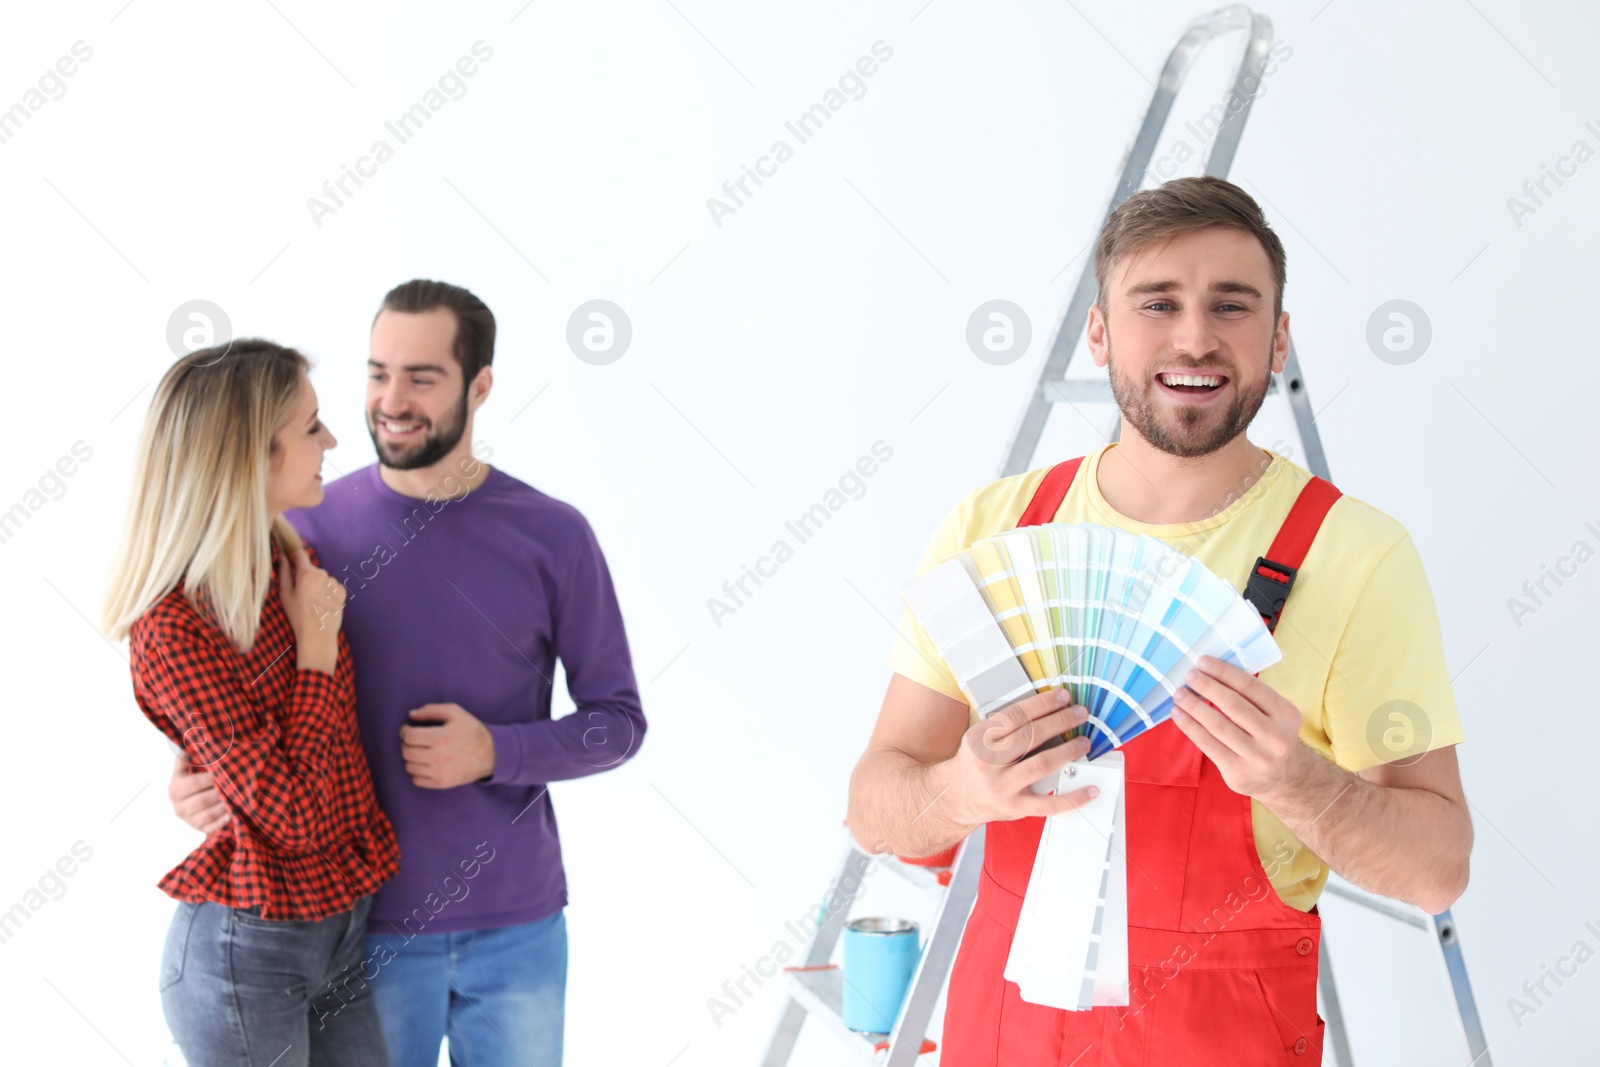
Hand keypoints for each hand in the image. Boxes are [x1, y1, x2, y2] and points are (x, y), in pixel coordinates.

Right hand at [168, 751, 229, 834]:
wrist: (189, 803)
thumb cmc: (191, 781)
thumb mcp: (184, 770)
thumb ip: (184, 760)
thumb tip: (185, 748)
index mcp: (175, 791)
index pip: (193, 784)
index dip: (209, 778)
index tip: (223, 771)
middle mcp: (179, 808)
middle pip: (203, 800)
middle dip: (220, 791)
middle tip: (235, 783)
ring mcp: (189, 821)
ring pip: (209, 814)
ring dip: (224, 804)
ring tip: (237, 795)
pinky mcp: (200, 829)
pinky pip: (214, 826)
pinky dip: (224, 819)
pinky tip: (234, 810)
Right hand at [278, 541, 344, 673]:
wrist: (318, 635)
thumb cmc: (297, 615)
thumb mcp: (285, 594)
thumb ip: (284, 572)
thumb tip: (282, 557)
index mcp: (307, 573)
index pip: (300, 554)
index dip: (294, 556)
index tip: (291, 563)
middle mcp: (323, 574)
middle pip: (311, 569)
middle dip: (305, 576)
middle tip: (300, 594)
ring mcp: (334, 582)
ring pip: (322, 578)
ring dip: (317, 584)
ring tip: (312, 602)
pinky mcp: (342, 591)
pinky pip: (331, 586)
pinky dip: (326, 592)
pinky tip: (322, 604)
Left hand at [399, 703, 495, 788]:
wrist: (491, 755)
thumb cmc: (471, 731)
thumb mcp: (455, 713)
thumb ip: (431, 710)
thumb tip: (411, 715)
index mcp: (442, 738)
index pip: (409, 737)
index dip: (404, 731)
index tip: (408, 729)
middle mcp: (439, 757)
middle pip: (406, 752)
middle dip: (407, 743)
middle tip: (415, 739)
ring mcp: (440, 772)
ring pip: (409, 766)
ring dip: (412, 757)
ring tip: (421, 751)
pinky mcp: (442, 783)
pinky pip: (416, 780)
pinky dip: (417, 771)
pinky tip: (426, 763)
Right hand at [941, 688, 1099, 826]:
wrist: (955, 797)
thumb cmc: (974, 763)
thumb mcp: (979, 738)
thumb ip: (1006, 727)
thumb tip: (1046, 710)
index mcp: (980, 739)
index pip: (1015, 716)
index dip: (1042, 704)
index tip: (1063, 697)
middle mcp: (989, 763)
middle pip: (1031, 737)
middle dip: (1060, 722)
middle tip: (1080, 714)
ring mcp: (1002, 787)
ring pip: (1041, 765)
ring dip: (1067, 752)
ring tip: (1084, 742)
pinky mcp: (1015, 808)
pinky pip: (1048, 804)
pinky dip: (1073, 798)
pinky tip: (1090, 789)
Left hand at [1171, 655, 1311, 799]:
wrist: (1285, 779)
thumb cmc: (1272, 736)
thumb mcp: (1276, 715)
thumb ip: (1253, 697)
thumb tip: (1212, 672)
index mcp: (1286, 714)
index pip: (1250, 687)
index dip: (1224, 672)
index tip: (1203, 662)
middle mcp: (1275, 736)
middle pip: (1233, 705)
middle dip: (1207, 686)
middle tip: (1189, 675)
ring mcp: (1257, 756)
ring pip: (1218, 725)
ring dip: (1194, 706)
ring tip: (1179, 694)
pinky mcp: (1237, 771)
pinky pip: (1208, 744)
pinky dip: (1189, 726)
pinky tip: (1178, 714)